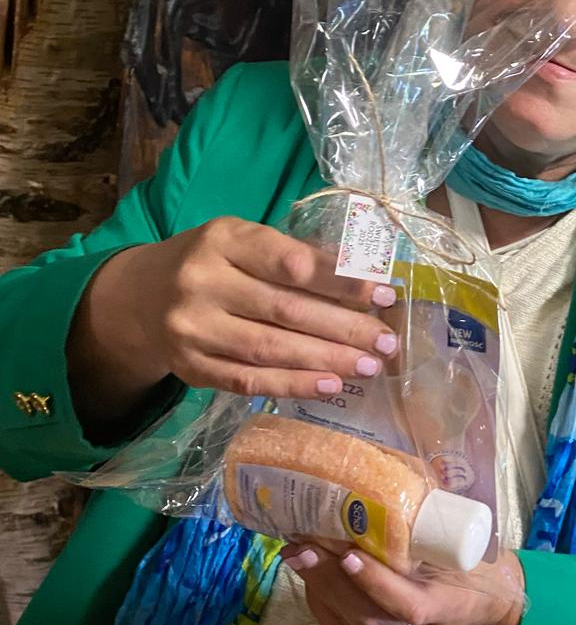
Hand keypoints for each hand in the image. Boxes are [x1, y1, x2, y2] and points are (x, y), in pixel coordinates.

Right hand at [69, 217, 399, 424]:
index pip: (292, 263)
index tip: (385, 293)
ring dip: (327, 360)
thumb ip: (294, 255)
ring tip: (369, 365)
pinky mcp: (190, 368)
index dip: (342, 280)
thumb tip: (365, 280)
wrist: (139, 297)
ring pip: (269, 349)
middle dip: (345, 328)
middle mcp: (201, 283)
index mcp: (222, 239)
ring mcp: (191, 329)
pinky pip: (248, 380)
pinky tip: (330, 384)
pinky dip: (293, 384)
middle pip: (286, 310)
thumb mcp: (243, 240)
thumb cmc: (210, 262)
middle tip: (387, 341)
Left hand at [280, 542, 526, 624]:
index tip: (348, 552)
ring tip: (296, 555)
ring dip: (317, 589)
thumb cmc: (470, 565)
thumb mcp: (458, 545)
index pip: (407, 605)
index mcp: (446, 606)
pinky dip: (319, 601)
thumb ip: (425, 528)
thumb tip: (385, 482)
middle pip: (367, 618)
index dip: (375, 582)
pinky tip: (308, 574)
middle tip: (305, 546)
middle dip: (330, 581)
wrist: (481, 604)